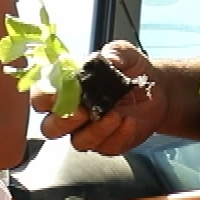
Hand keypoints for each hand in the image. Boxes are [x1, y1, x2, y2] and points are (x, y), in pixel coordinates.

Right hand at [35, 42, 165, 156]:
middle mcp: (71, 113)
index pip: (41, 98)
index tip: (57, 93)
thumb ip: (114, 52)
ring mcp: (89, 131)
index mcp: (65, 89)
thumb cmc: (130, 69)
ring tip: (115, 115)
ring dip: (96, 130)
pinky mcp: (109, 144)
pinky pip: (107, 147)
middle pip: (50, 128)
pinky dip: (119, 135)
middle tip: (82, 110)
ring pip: (79, 142)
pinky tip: (130, 122)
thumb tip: (106, 59)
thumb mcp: (124, 53)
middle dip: (63, 121)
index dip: (44, 98)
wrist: (158, 88)